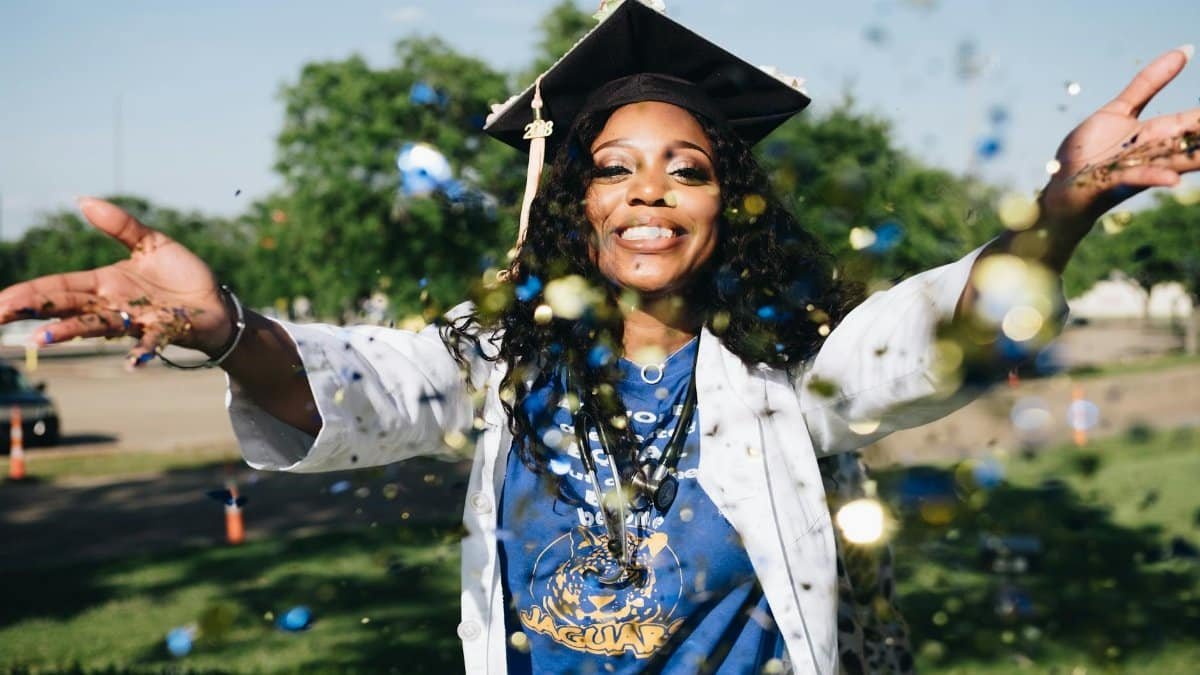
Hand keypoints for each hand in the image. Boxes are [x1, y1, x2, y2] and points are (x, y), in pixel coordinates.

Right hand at [0, 198, 230, 366]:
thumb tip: (83, 200)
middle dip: (34, 312)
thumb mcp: (151, 243)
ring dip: (71, 331)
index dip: (29, 293)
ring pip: (98, 326)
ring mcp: (137, 320)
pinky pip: (151, 342)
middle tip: (0, 318)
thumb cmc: (181, 275)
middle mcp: (113, 305)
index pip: (59, 287)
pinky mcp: (165, 330)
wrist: (216, 302)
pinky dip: (142, 352)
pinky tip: (133, 363)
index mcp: (104, 283)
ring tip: (43, 338)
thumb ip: (120, 226)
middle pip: (68, 307)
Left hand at [1041, 45, 1198, 226]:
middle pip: (1191, 142)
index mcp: (1158, 134)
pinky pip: (1137, 179)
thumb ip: (1148, 84)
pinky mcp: (1114, 181)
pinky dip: (1154, 177)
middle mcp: (1154, 153)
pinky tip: (1173, 180)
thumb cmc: (1089, 150)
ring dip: (1196, 159)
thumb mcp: (1118, 110)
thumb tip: (1186, 50)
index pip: (1194, 121)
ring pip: (1174, 162)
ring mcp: (1137, 168)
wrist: (1062, 186)